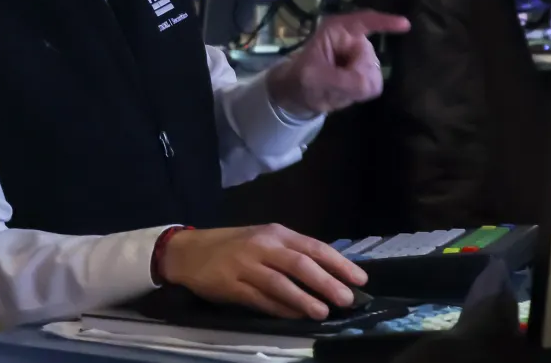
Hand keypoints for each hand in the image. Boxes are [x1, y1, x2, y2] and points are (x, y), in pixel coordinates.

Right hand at [158, 224, 368, 319]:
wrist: (189, 252)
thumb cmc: (234, 246)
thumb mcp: (264, 240)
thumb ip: (292, 253)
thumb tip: (329, 275)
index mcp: (275, 233)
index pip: (313, 247)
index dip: (338, 263)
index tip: (360, 279)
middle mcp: (262, 246)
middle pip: (299, 264)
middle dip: (326, 282)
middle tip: (347, 299)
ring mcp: (245, 266)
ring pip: (280, 283)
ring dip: (304, 298)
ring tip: (323, 312)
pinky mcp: (231, 286)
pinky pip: (259, 299)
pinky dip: (280, 309)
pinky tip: (295, 317)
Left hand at [267, 10, 410, 115]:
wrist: (299, 94)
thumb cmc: (301, 78)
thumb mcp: (315, 78)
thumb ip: (342, 79)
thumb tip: (370, 83)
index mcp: (337, 30)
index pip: (365, 22)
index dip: (385, 22)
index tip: (405, 25)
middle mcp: (353, 39)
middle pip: (369, 58)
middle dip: (354, 74)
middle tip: (332, 82)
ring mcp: (361, 54)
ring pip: (374, 73)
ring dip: (356, 85)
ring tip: (335, 86)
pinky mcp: (367, 70)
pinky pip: (375, 84)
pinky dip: (361, 91)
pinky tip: (345, 90)